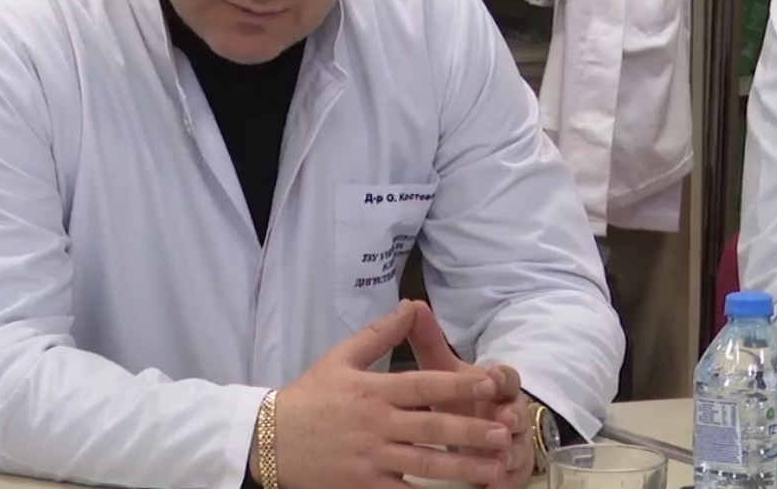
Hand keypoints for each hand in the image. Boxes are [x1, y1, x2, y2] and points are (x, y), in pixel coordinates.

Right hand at [265, 299, 514, 488]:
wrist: (271, 439)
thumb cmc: (310, 396)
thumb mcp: (341, 357)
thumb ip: (381, 333)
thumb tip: (413, 305)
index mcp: (373, 390)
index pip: (423, 385)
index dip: (458, 385)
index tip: (490, 383)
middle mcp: (377, 424)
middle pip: (431, 427)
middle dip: (470, 430)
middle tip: (505, 430)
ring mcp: (372, 458)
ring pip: (425, 464)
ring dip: (462, 467)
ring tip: (495, 467)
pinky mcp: (365, 486)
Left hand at [407, 301, 533, 488]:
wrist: (473, 427)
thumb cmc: (456, 395)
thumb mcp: (441, 369)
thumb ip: (428, 341)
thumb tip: (413, 303)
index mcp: (496, 386)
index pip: (507, 376)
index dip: (502, 376)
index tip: (491, 376)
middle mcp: (510, 413)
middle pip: (519, 414)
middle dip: (512, 417)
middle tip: (503, 420)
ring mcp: (515, 443)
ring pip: (519, 448)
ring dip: (511, 453)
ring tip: (500, 459)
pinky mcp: (512, 470)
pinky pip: (513, 478)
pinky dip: (504, 482)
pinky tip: (492, 487)